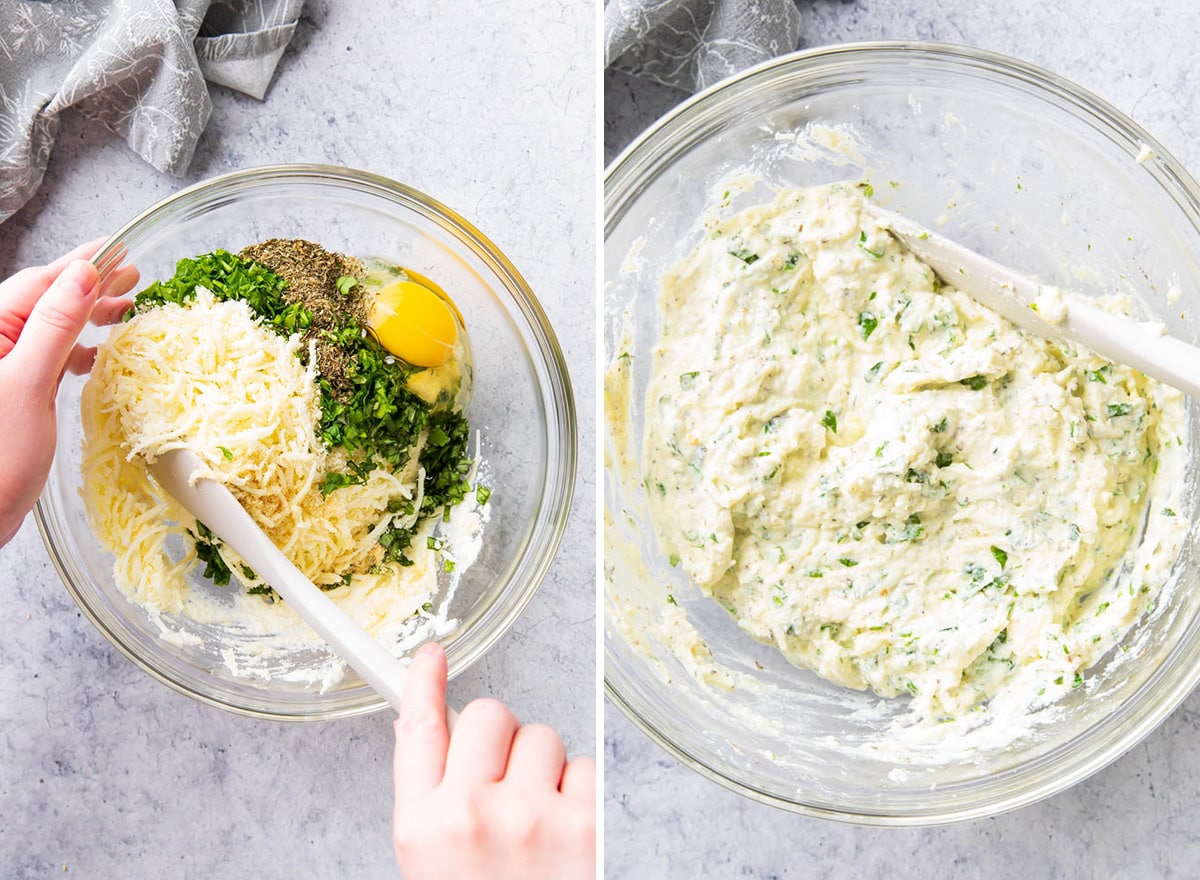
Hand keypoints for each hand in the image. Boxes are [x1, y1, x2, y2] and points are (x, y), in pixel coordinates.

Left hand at [0, 242, 136, 545]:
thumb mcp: (27, 383)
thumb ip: (54, 326)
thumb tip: (82, 275)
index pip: (40, 283)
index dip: (82, 263)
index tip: (118, 250)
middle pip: (45, 300)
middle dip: (89, 286)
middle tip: (133, 277)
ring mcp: (3, 369)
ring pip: (49, 328)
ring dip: (85, 317)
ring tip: (122, 312)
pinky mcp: (14, 395)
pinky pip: (47, 358)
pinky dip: (75, 351)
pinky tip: (94, 357)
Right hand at [393, 643, 595, 879]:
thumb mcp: (435, 867)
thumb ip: (433, 803)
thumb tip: (437, 736)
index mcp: (422, 830)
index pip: (418, 732)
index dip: (424, 684)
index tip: (432, 656)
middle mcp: (471, 815)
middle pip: (490, 716)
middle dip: (501, 739)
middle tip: (505, 784)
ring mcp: (531, 817)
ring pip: (542, 738)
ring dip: (543, 770)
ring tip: (537, 826)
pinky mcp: (584, 825)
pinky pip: (583, 768)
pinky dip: (579, 795)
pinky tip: (568, 836)